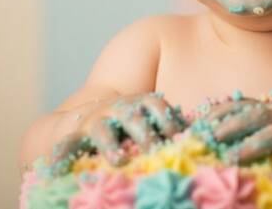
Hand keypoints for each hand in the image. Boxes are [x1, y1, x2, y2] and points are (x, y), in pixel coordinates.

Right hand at [51, 92, 185, 166]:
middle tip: (155, 151)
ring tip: (118, 160)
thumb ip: (171, 130)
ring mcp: (99, 121)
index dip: (167, 120)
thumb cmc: (132, 126)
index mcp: (142, 104)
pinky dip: (65, 156)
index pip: (157, 107)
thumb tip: (206, 142)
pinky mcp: (79, 136)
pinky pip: (70, 145)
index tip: (179, 136)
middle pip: (134, 119)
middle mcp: (120, 109)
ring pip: (104, 132)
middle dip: (145, 135)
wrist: (89, 118)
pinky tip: (66, 168)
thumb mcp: (152, 121)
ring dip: (111, 145)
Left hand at [203, 96, 271, 182]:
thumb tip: (211, 128)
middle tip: (210, 137)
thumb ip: (250, 122)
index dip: (218, 112)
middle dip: (231, 125)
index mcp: (271, 109)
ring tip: (233, 158)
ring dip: (252, 146)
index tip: (196, 122)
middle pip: (254, 117)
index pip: (239, 105)